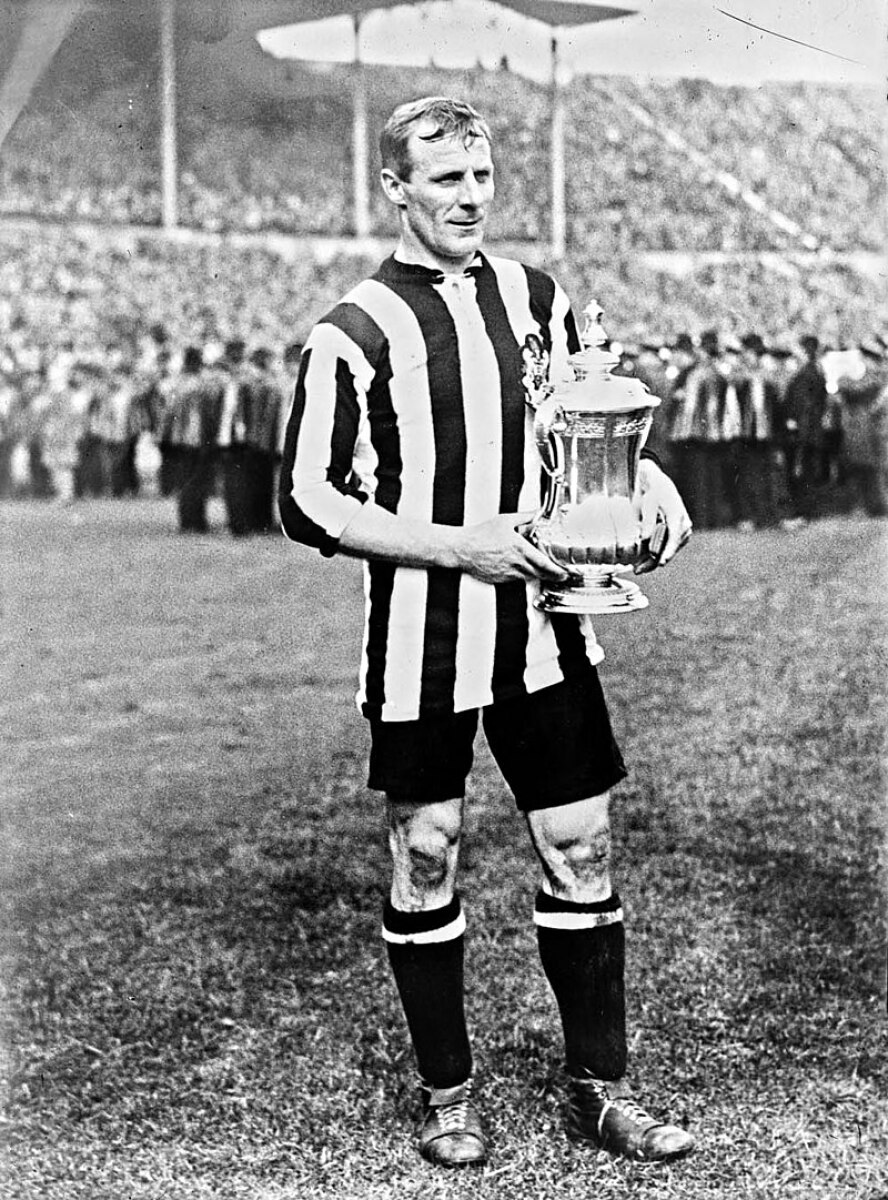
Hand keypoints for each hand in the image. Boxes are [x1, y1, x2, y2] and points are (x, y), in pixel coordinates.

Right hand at [455, 511, 573, 585]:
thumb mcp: (505, 520)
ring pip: (527, 577)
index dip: (557, 571)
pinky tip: (516, 567)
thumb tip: (538, 512)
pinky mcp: (499, 580)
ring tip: (539, 569)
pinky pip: (514, 579)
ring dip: (535, 574)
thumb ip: (525, 517)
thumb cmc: (480, 535)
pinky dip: (519, 575)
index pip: (544, 564)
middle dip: (551, 576)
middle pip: (540, 574)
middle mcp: (516, 564)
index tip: (564, 573)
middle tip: (560, 575)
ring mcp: (507, 574)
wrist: (461, 549)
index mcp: (520, 549)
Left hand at [634, 458, 692, 574]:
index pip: (674, 537)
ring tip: (637, 568)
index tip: (660, 563)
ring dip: (653, 560)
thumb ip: (648, 520)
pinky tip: (642, 562)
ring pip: (668, 551)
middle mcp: (683, 525)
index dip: (667, 552)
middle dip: (654, 561)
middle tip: (638, 570)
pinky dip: (655, 555)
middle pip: (670, 548)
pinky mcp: (677, 535)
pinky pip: (666, 548)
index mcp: (677, 515)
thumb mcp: (648, 501)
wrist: (657, 483)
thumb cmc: (651, 490)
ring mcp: (681, 531)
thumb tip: (646, 538)